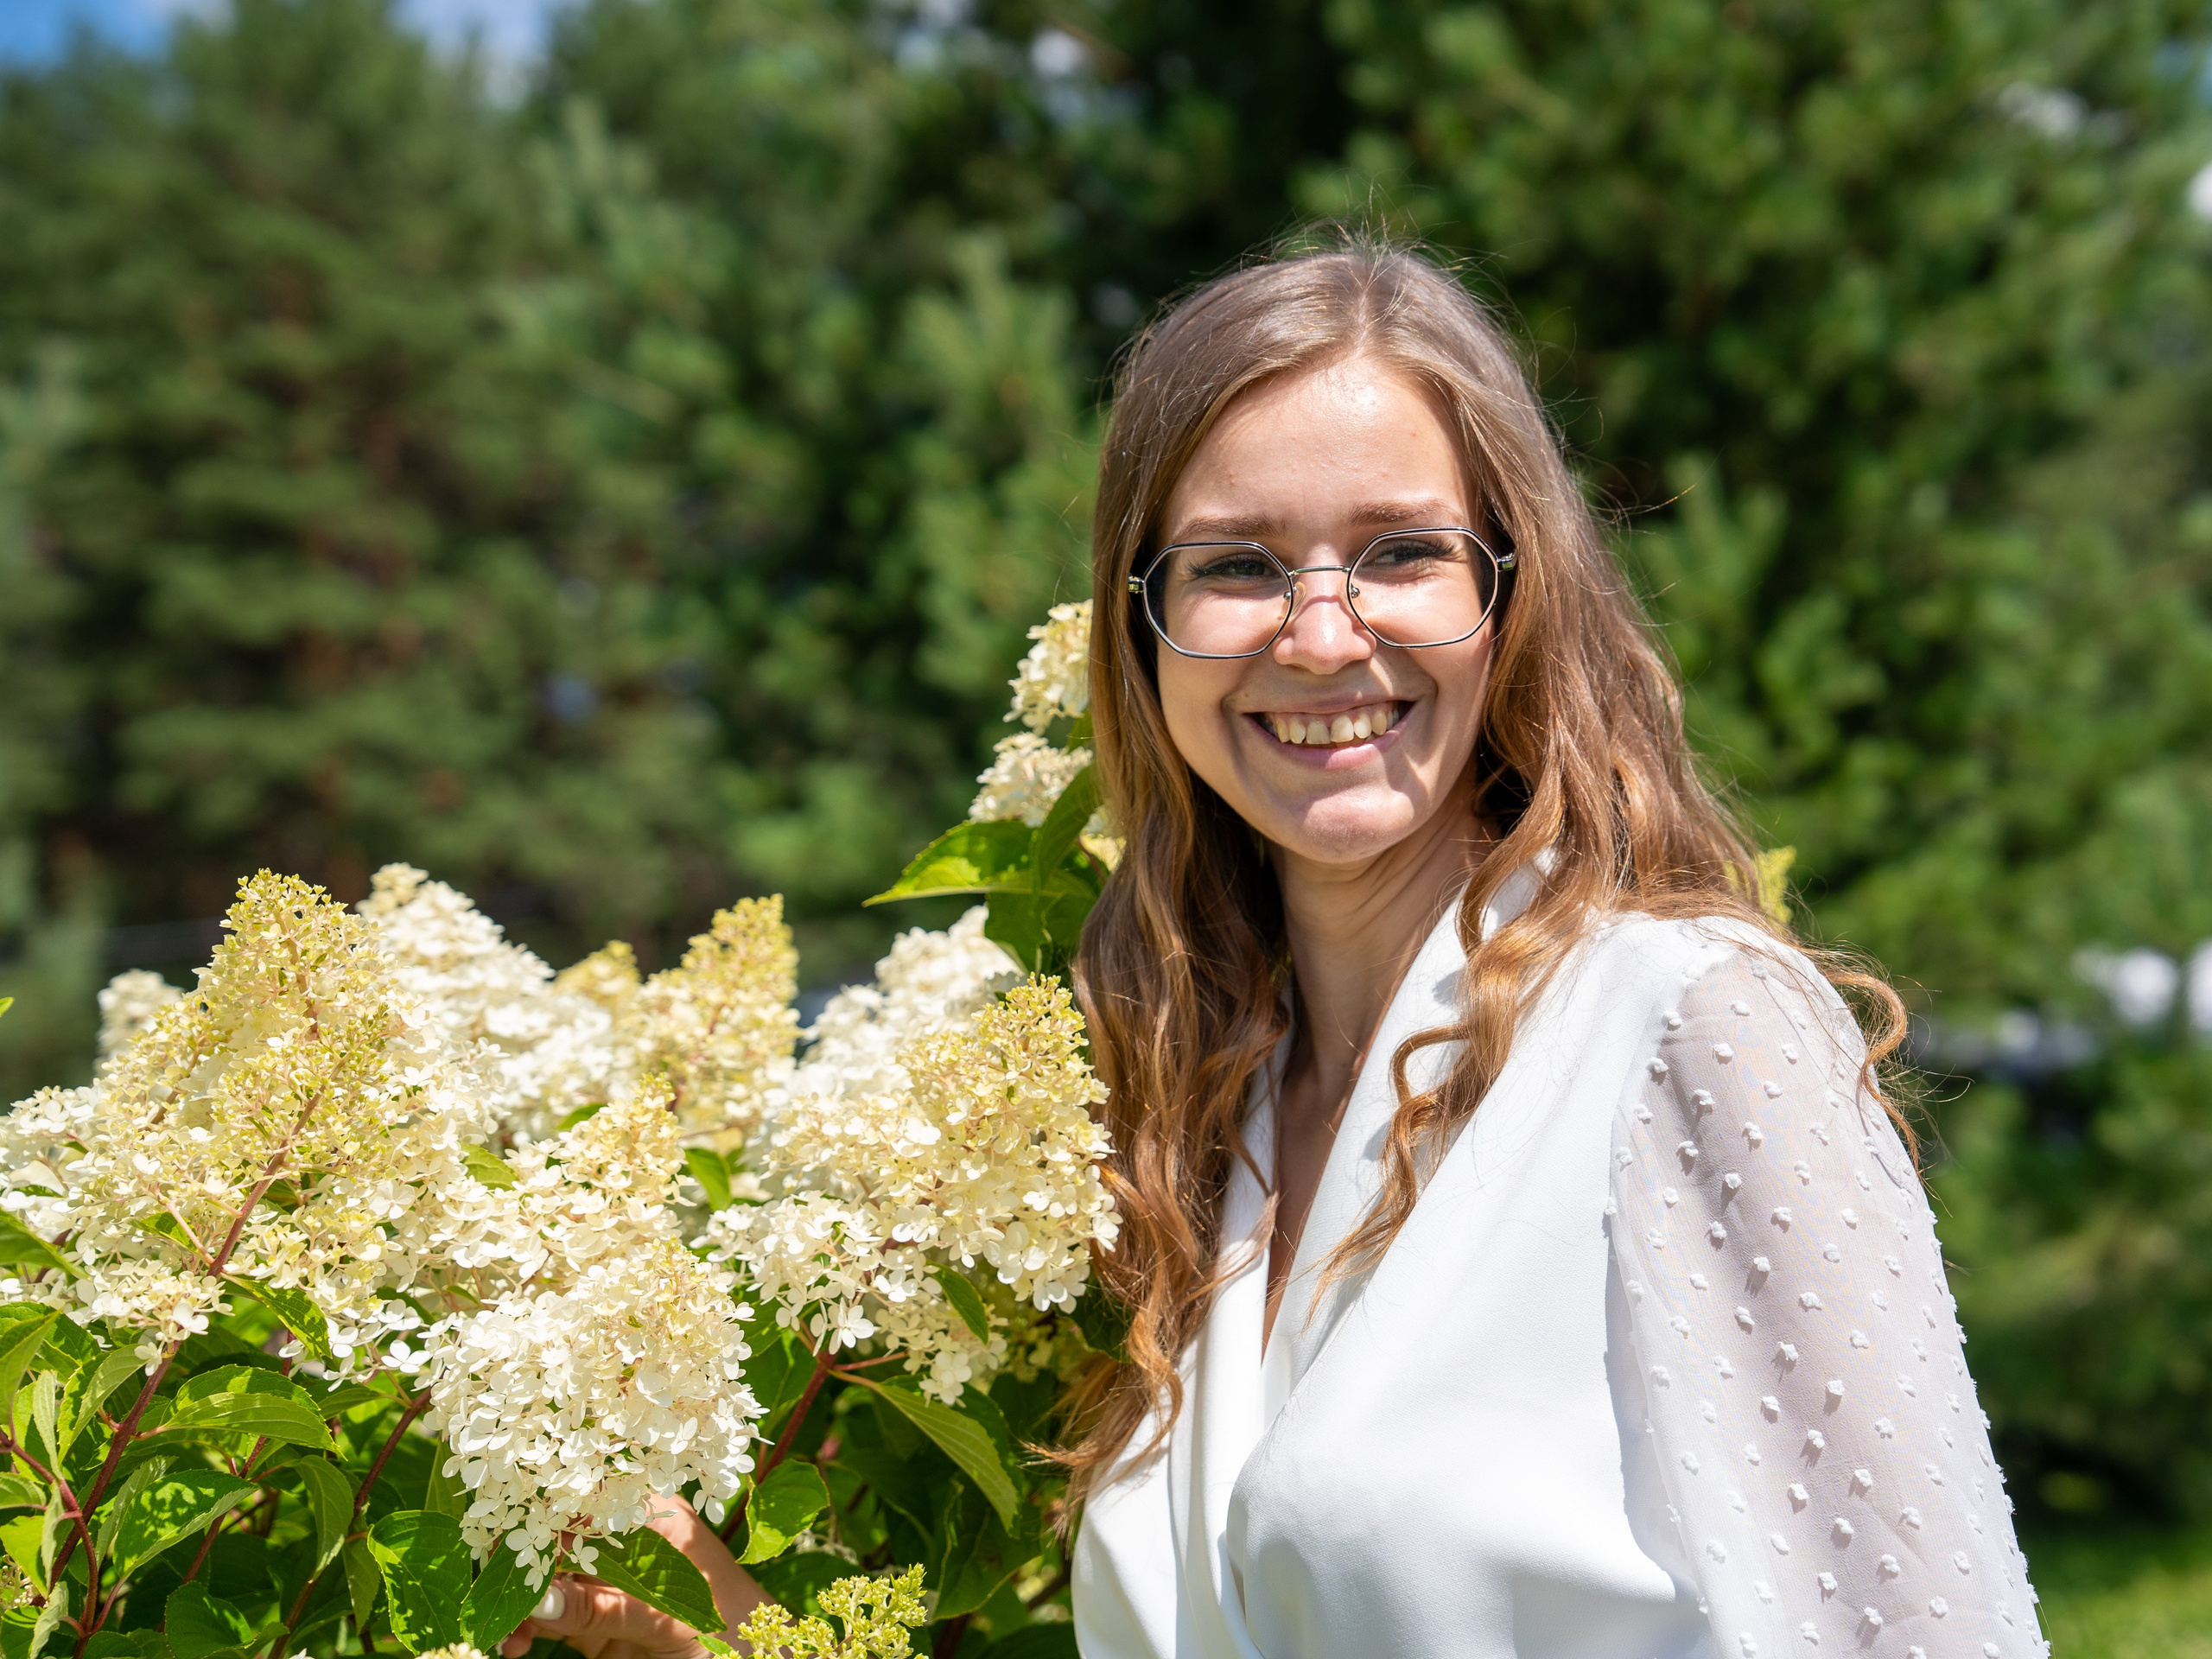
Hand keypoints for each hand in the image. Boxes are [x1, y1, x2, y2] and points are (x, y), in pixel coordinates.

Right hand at [497, 1500, 766, 1658]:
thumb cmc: (737, 1638)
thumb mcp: (673, 1621)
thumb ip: (608, 1608)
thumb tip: (539, 1597)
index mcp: (656, 1518)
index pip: (586, 1503)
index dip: (541, 1520)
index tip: (504, 1547)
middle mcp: (629, 1541)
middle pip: (558, 1540)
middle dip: (521, 1567)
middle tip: (495, 1602)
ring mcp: (614, 1581)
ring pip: (549, 1579)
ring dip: (520, 1604)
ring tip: (505, 1636)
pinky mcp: (603, 1620)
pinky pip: (556, 1615)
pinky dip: (531, 1627)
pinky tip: (516, 1644)